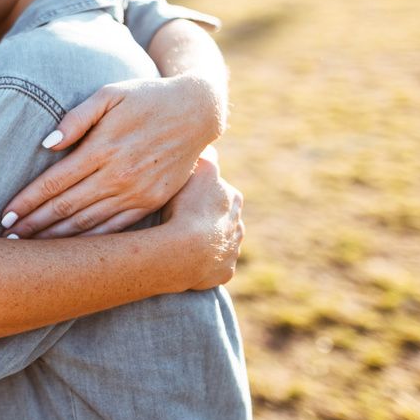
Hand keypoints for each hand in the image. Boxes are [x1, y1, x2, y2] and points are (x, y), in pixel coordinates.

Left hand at [1, 76, 222, 238]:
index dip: (27, 201)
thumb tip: (47, 143)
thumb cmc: (146, 97)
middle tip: (7, 239)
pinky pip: (115, 228)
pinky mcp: (152, 202)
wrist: (198, 110)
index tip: (5, 215)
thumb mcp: (110, 94)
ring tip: (30, 249)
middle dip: (33, 225)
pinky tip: (72, 251)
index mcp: (102, 148)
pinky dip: (91, 241)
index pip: (54, 182)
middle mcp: (118, 175)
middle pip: (66, 208)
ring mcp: (136, 192)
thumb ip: (76, 117)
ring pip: (88, 224)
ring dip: (56, 239)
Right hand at [159, 156, 242, 289]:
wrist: (184, 251)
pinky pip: (213, 267)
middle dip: (206, 218)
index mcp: (233, 198)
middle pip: (221, 218)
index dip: (201, 192)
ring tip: (182, 243)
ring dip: (206, 242)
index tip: (184, 196)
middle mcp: (239, 225)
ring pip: (219, 243)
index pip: (219, 190)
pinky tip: (186, 261)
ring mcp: (232, 251)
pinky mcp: (225, 272)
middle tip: (181, 219)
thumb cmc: (187, 207)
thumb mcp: (199, 170)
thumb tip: (211, 147)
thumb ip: (208, 156)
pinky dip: (203, 264)